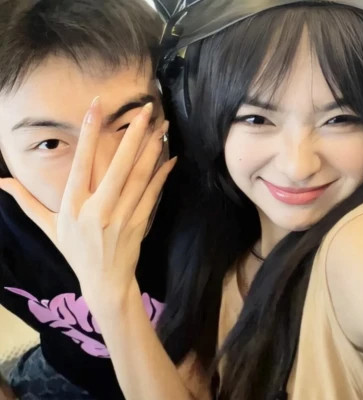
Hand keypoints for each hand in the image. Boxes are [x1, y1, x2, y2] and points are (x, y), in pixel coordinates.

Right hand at [0, 98, 175, 310]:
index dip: (89, 133)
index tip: (96, 106)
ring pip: (138, 178)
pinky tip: (170, 158)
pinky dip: (161, 176)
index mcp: (72, 205)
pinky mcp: (139, 224)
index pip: (81, 162)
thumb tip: (1, 182)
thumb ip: (27, 202)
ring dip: (151, 150)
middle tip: (146, 110)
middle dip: (132, 135)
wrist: (104, 282)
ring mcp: (121, 217)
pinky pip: (151, 195)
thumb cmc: (75, 252)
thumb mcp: (49, 227)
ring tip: (161, 126)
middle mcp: (97, 209)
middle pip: (117, 166)